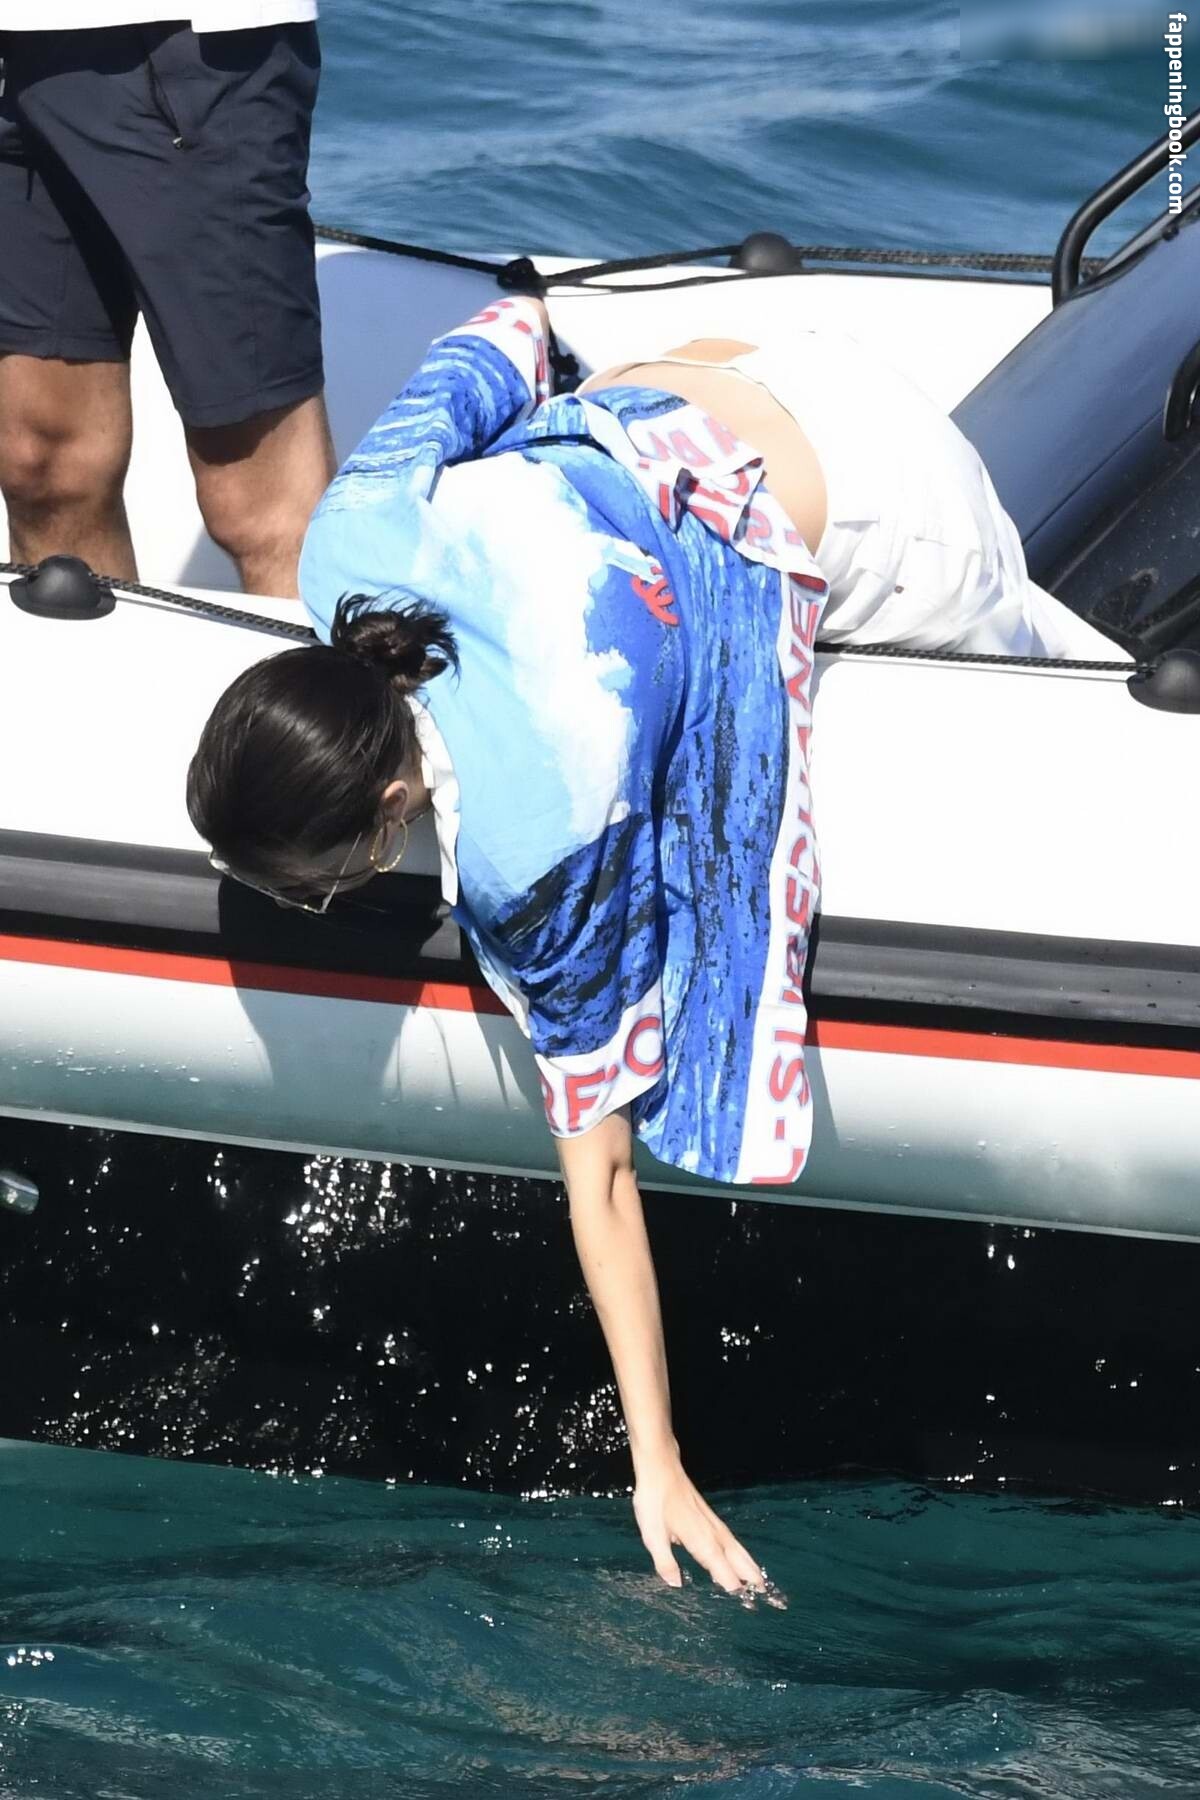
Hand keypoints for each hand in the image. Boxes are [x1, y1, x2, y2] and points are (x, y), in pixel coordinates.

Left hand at [633, 1454, 782, 1601]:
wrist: (661, 1467)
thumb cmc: (654, 1500)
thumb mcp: (652, 1534)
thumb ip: (665, 1561)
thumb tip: (676, 1584)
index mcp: (700, 1539)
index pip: (721, 1568)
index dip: (733, 1585)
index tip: (746, 1602)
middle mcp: (712, 1533)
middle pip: (737, 1559)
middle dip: (750, 1577)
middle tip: (765, 1595)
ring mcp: (714, 1523)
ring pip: (737, 1549)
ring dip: (750, 1565)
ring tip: (761, 1582)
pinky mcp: (711, 1518)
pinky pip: (731, 1540)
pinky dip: (741, 1553)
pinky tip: (740, 1558)